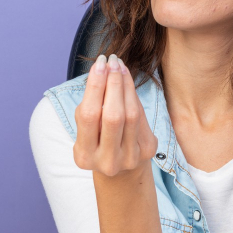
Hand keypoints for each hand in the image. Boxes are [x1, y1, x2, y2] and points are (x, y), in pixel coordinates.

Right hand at [73, 54, 157, 176]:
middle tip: (112, 61)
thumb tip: (102, 70)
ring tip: (120, 66)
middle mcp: (108, 161)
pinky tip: (128, 81)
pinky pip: (141, 117)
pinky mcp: (147, 151)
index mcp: (85, 156)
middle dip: (113, 84)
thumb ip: (90, 109)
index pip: (90, 116)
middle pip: (113, 115)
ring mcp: (130, 158)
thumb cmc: (97, 142)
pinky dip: (134, 96)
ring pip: (131, 114)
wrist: (120, 171)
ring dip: (126, 85)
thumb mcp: (86, 132)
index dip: (95, 86)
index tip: (98, 64)